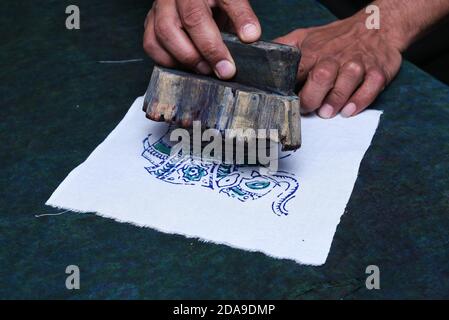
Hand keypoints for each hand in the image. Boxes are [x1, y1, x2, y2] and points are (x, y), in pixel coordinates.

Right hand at [143, 0, 260, 79]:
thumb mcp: (233, 0)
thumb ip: (242, 16)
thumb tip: (250, 36)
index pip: (204, 12)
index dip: (215, 44)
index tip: (231, 63)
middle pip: (179, 24)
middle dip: (202, 53)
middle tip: (222, 70)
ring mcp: (160, 7)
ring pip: (161, 34)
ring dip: (184, 58)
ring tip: (205, 69)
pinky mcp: (151, 20)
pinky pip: (151, 43)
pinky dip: (167, 59)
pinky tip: (186, 65)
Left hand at [275, 16, 401, 117]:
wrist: (377, 25)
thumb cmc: (336, 37)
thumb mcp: (306, 36)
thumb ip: (284, 47)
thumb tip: (259, 56)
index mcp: (314, 52)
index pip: (297, 70)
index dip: (289, 89)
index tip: (285, 102)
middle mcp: (335, 58)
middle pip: (321, 78)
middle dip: (312, 98)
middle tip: (309, 110)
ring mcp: (357, 64)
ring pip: (346, 83)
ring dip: (334, 102)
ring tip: (327, 113)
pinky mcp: (377, 72)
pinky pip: (370, 88)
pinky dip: (359, 101)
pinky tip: (348, 110)